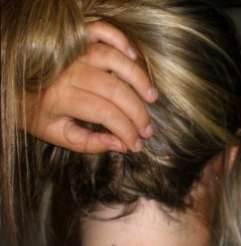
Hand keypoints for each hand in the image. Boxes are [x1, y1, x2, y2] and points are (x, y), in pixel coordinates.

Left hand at [26, 21, 157, 152]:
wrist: (8, 84)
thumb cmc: (33, 111)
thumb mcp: (55, 134)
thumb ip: (88, 143)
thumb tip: (120, 146)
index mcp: (62, 98)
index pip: (107, 114)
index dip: (127, 131)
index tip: (136, 145)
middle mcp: (69, 72)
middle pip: (116, 91)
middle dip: (138, 113)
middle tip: (149, 130)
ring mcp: (73, 51)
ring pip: (114, 60)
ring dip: (138, 78)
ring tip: (152, 97)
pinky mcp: (75, 38)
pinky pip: (102, 31)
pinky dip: (119, 39)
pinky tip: (133, 57)